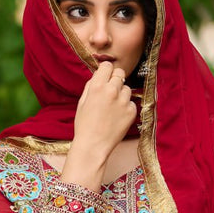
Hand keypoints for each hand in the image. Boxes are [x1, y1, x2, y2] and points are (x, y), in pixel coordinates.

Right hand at [61, 64, 136, 191]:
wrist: (93, 146)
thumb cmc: (84, 125)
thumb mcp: (82, 102)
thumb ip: (91, 85)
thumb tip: (100, 74)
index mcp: (97, 86)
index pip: (107, 66)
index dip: (106, 71)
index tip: (105, 77)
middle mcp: (111, 90)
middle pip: (120, 73)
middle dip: (115, 80)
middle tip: (110, 92)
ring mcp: (123, 101)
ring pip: (127, 88)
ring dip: (121, 95)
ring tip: (113, 108)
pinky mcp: (131, 112)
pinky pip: (131, 103)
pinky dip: (126, 108)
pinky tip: (117, 117)